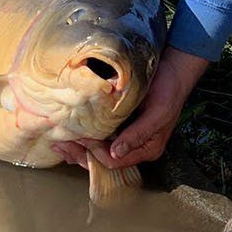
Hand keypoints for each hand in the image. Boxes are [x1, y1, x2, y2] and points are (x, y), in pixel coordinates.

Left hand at [53, 47, 208, 170]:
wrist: (173, 69)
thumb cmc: (169, 90)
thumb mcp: (158, 113)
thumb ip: (139, 134)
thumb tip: (116, 153)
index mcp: (146, 149)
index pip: (113, 162)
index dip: (94, 153)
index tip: (80, 138)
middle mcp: (133, 147)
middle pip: (101, 161)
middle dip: (80, 154)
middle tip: (60, 143)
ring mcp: (125, 136)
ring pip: (96, 151)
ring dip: (78, 148)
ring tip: (58, 141)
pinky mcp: (119, 125)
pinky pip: (98, 137)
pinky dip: (83, 137)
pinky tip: (69, 133)